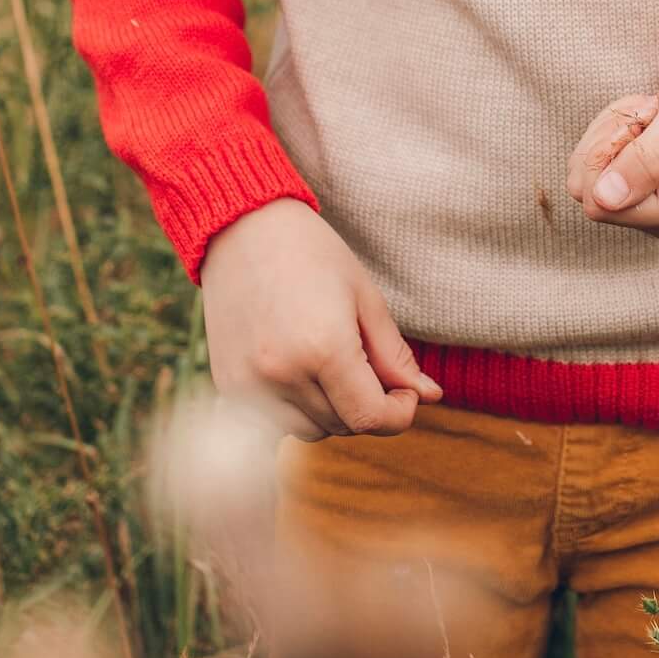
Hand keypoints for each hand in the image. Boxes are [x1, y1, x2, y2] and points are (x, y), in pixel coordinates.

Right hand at [200, 199, 443, 438]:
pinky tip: (301, 371)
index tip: (406, 393)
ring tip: (329, 359)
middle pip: (342, 426)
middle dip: (367, 405)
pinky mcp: (228, 387)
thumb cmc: (311, 253)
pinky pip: (274, 423)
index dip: (398, 414)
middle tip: (367, 360)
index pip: (370, 418)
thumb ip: (395, 355)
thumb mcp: (364, 298)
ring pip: (310, 430)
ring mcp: (248, 386)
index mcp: (323, 349)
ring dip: (332, 410)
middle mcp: (281, 375)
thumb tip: (430, 397)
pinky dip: (297, 409)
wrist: (241, 227)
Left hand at [566, 58, 658, 237]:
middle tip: (652, 114)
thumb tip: (604, 199)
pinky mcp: (633, 180)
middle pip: (586, 185)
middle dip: (610, 139)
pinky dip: (613, 125)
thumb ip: (647, 162)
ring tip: (654, 114)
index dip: (608, 155)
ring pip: (585, 167)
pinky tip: (647, 118)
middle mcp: (656, 215)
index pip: (599, 202)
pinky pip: (592, 154)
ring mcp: (643, 199)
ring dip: (613, 127)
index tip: (646, 123)